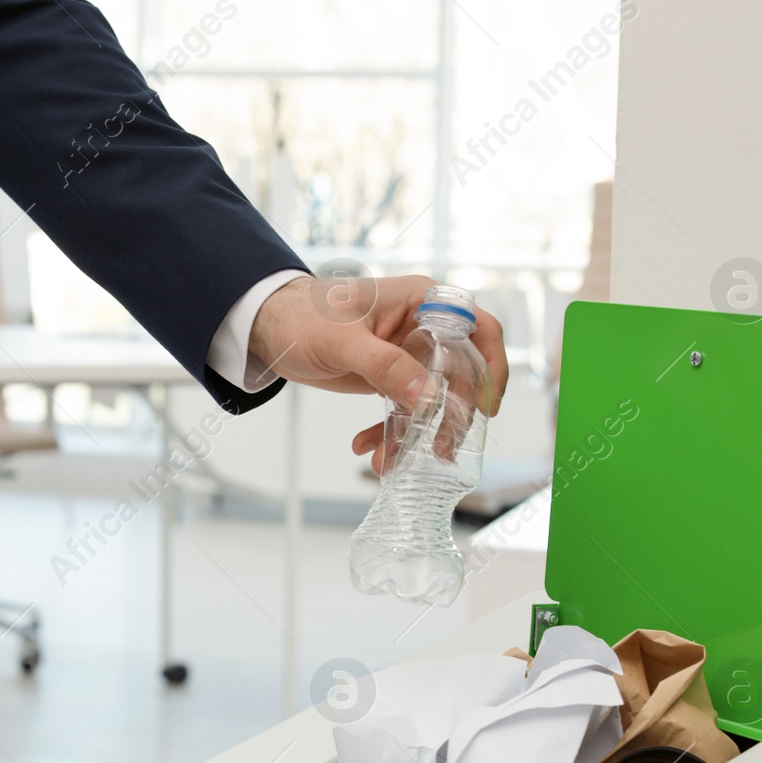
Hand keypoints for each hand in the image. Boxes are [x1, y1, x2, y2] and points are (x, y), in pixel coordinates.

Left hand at [248, 274, 508, 474]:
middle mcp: (423, 326)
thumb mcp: (342, 342)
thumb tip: (429, 399)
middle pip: (460, 374)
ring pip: (432, 398)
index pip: (479, 329)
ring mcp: (407, 353)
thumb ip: (387, 368)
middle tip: (439, 448)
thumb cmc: (302, 317)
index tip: (486, 406)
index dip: (492, 367)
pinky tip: (368, 449)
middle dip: (450, 415)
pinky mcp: (389, 376)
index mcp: (422, 301)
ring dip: (417, 432)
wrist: (269, 327)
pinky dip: (390, 432)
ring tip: (394, 461)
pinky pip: (403, 408)